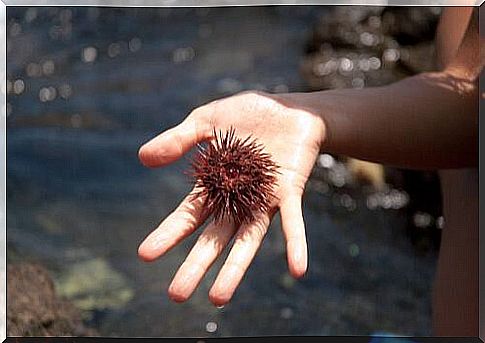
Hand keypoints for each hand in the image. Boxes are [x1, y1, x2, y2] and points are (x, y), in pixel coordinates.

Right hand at [137, 90, 324, 305]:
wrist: (289, 108)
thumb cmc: (247, 115)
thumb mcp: (206, 121)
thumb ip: (178, 140)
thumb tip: (142, 157)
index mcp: (215, 186)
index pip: (188, 215)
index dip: (168, 233)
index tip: (145, 254)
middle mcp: (238, 201)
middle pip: (214, 237)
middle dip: (196, 264)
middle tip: (176, 294)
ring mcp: (264, 200)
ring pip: (248, 239)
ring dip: (235, 268)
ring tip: (217, 298)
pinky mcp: (289, 192)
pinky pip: (293, 222)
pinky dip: (295, 244)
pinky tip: (297, 270)